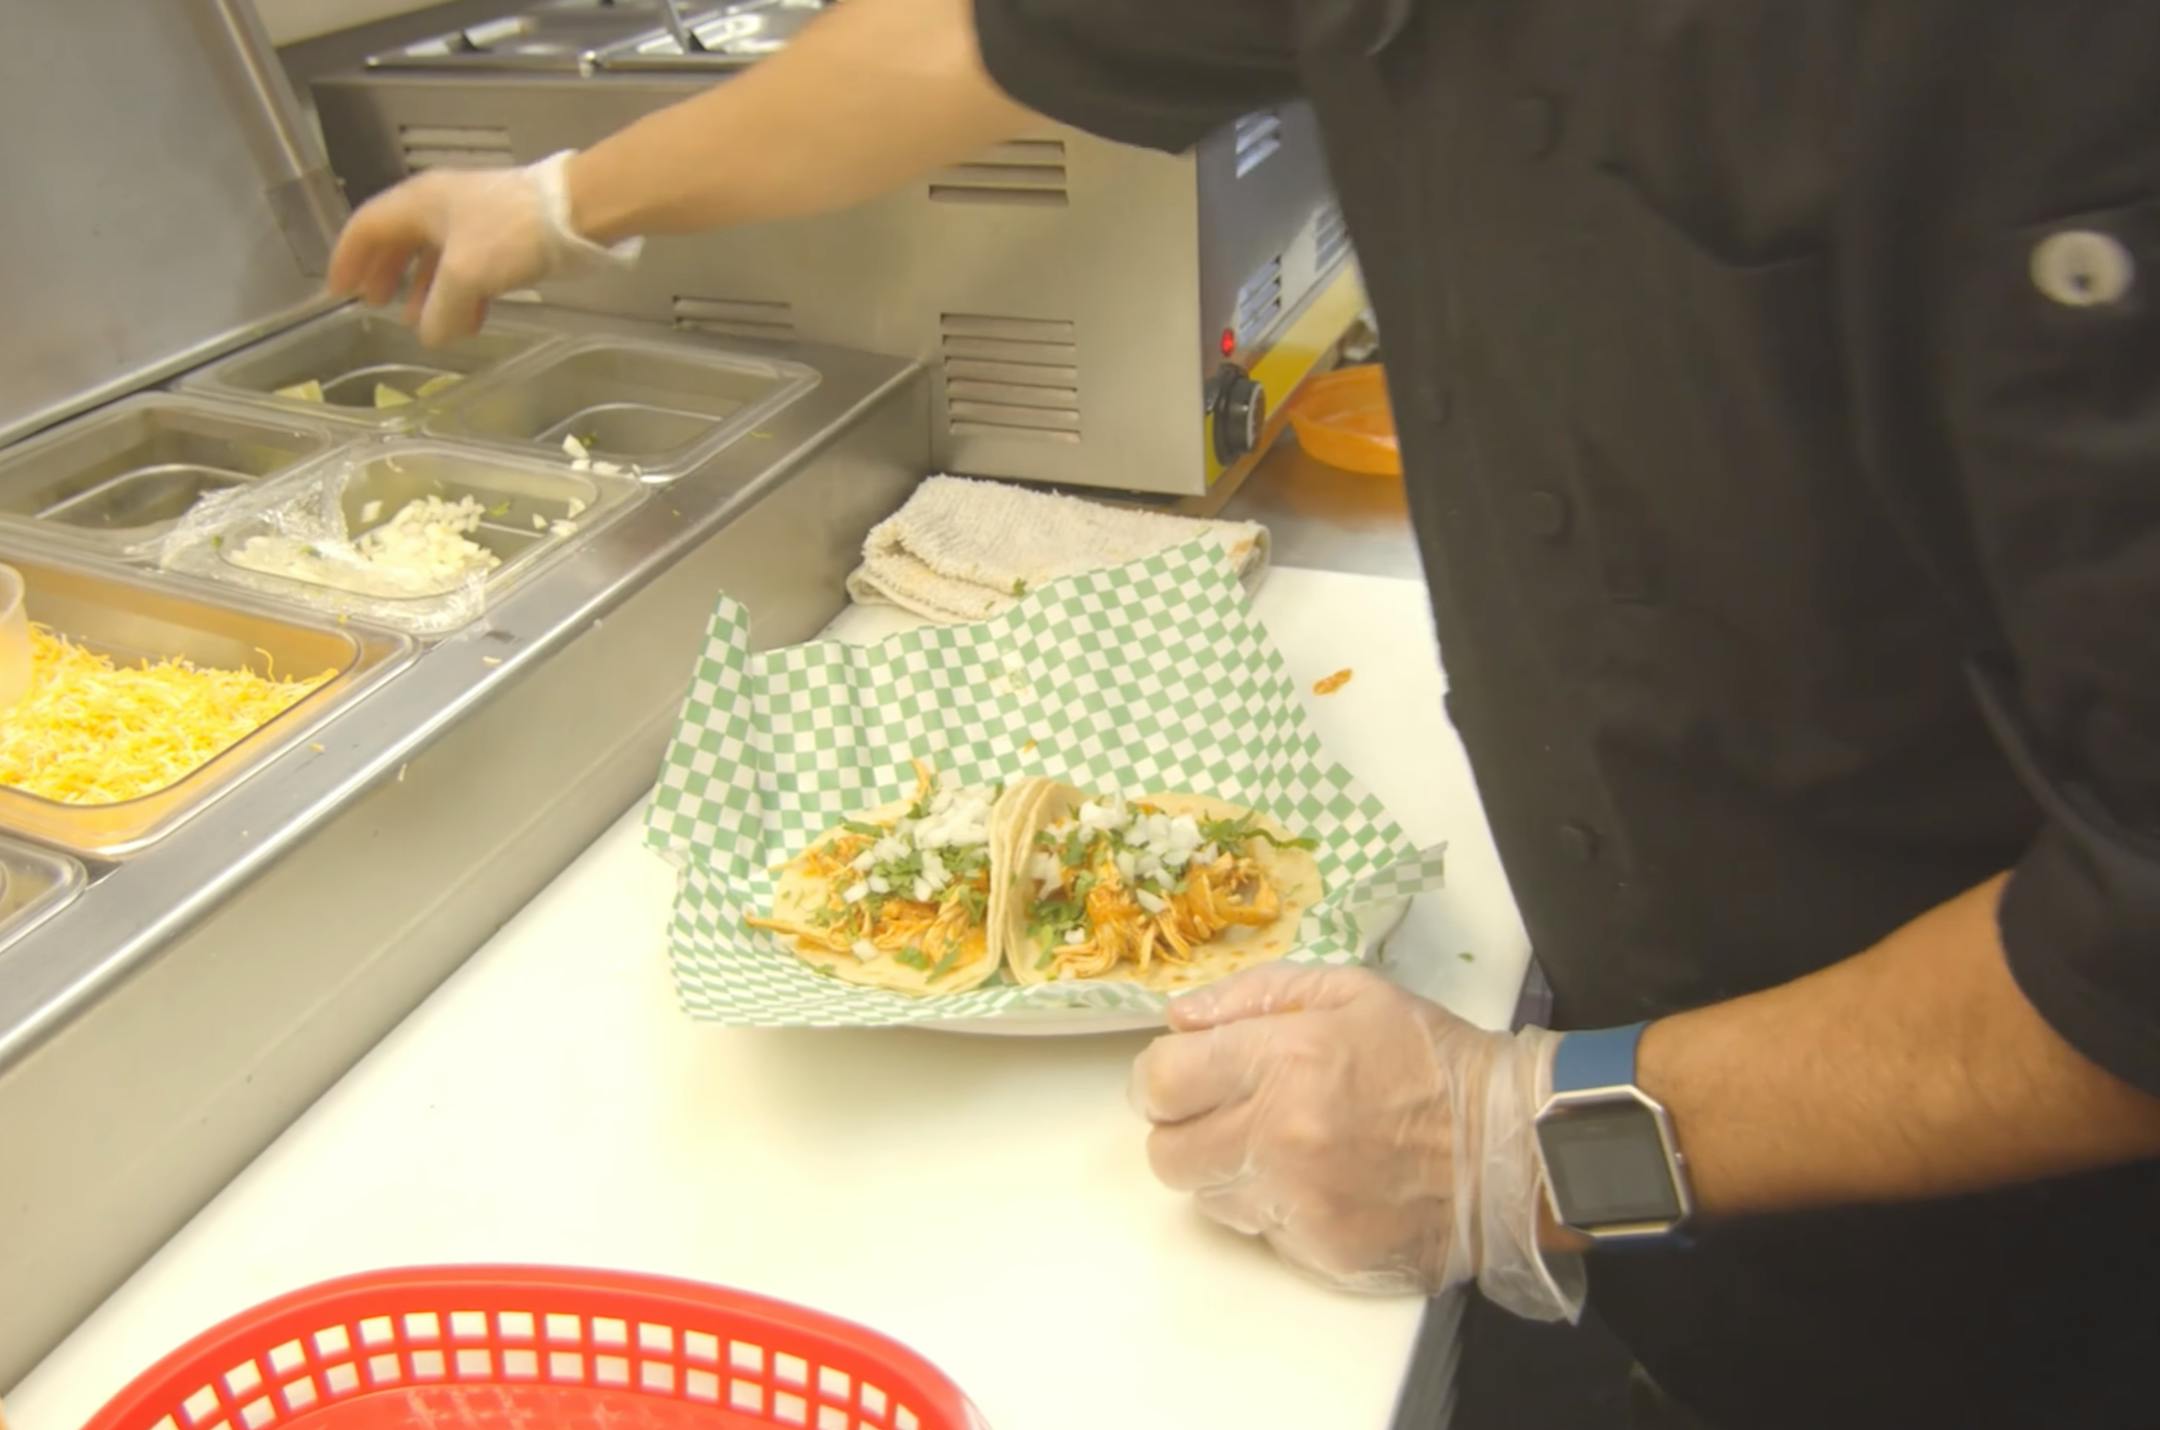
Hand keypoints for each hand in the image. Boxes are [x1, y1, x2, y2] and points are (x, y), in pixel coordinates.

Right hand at [326, 151, 637, 345]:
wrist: (578, 211)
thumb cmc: (511, 234)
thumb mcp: (466, 276)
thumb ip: (440, 310)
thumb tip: (429, 335)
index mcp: (418, 203)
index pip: (366, 227)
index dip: (347, 260)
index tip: (338, 292)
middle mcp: (440, 205)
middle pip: (399, 241)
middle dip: (386, 275)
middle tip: (374, 306)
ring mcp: (473, 218)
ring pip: (437, 257)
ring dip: (425, 291)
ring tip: (419, 324)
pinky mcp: (504, 235)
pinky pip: (470, 267)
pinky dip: (462, 294)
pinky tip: (469, 322)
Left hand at [1130, 964, 1582, 1317]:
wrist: (1507, 1146)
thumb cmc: (1429, 1057)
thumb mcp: (1349, 990)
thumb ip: (1251, 996)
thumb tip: (1179, 1020)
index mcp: (1282, 1061)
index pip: (1158, 1083)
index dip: (1164, 1076)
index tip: (1188, 1071)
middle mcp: (1278, 1138)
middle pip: (1165, 1152)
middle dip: (1185, 1127)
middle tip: (1228, 1109)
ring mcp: (1298, 1203)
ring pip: (1205, 1196)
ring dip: (1226, 1169)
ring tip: (1280, 1142)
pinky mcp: (1320, 1251)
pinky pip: (1257, 1231)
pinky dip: (1271, 1206)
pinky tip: (1315, 1179)